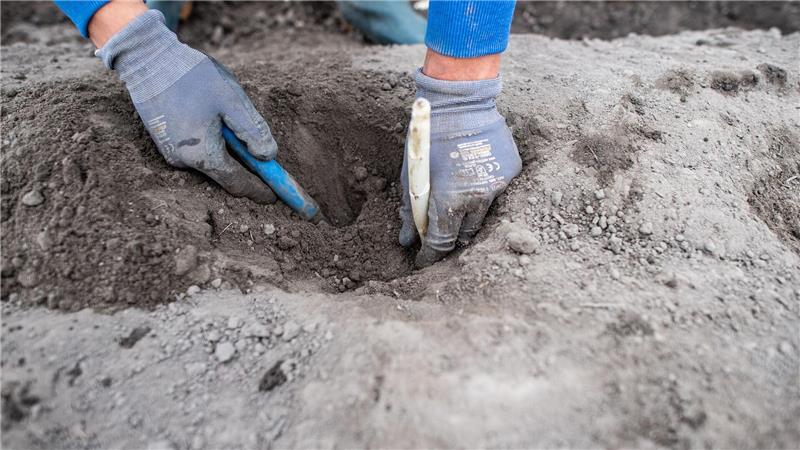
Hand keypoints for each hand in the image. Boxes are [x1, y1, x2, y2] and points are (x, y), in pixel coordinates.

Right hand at [96, 10, 276, 203]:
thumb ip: (253, 130)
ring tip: (230, 123)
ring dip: (228, 152)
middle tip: (268, 165)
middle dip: (248, 171)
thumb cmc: (191, 77)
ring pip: (211, 162)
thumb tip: (269, 156)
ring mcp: (171, 154)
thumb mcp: (231, 100)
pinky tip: (212, 121)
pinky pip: (196, 152)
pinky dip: (212, 144)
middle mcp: (184, 162)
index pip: (239, 183)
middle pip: (225, 174)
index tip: (279, 196)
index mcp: (202, 155)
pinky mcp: (165, 143)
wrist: (146, 59)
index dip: (261, 191)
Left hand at [399, 69, 521, 266]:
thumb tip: (406, 240)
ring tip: (454, 203)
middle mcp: (476, 198)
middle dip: (449, 239)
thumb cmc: (430, 136)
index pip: (440, 244)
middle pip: (463, 237)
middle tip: (438, 233)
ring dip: (466, 217)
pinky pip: (496, 194)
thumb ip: (410, 210)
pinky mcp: (509, 173)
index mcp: (448, 200)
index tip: (422, 260)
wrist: (461, 101)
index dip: (429, 256)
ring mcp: (497, 186)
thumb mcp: (411, 175)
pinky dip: (483, 193)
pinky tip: (472, 177)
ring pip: (482, 218)